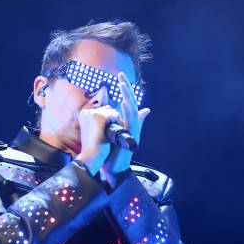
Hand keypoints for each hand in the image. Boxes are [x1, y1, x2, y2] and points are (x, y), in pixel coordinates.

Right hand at [76, 105, 122, 175]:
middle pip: (108, 110)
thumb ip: (98, 122)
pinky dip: (118, 123)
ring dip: (117, 122)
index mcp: (84, 114)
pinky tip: (116, 133)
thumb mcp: (93, 131)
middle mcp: (87, 111)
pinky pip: (115, 116)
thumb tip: (110, 111)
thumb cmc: (93, 147)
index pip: (102, 110)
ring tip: (115, 134)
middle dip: (114, 120)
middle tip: (112, 133)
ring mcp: (92, 113)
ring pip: (112, 113)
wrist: (90, 156)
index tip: (107, 131)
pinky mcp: (99, 117)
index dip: (109, 120)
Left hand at [103, 71, 150, 186]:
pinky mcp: (130, 137)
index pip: (128, 102)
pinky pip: (130, 122)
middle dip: (126, 88)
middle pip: (132, 103)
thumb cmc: (112, 153)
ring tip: (122, 84)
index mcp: (128, 123)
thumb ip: (116, 123)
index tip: (120, 78)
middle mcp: (133, 125)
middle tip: (121, 74)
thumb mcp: (114, 135)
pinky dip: (127, 111)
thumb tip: (110, 119)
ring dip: (127, 96)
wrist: (114, 169)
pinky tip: (123, 103)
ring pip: (132, 110)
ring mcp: (132, 131)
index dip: (125, 90)